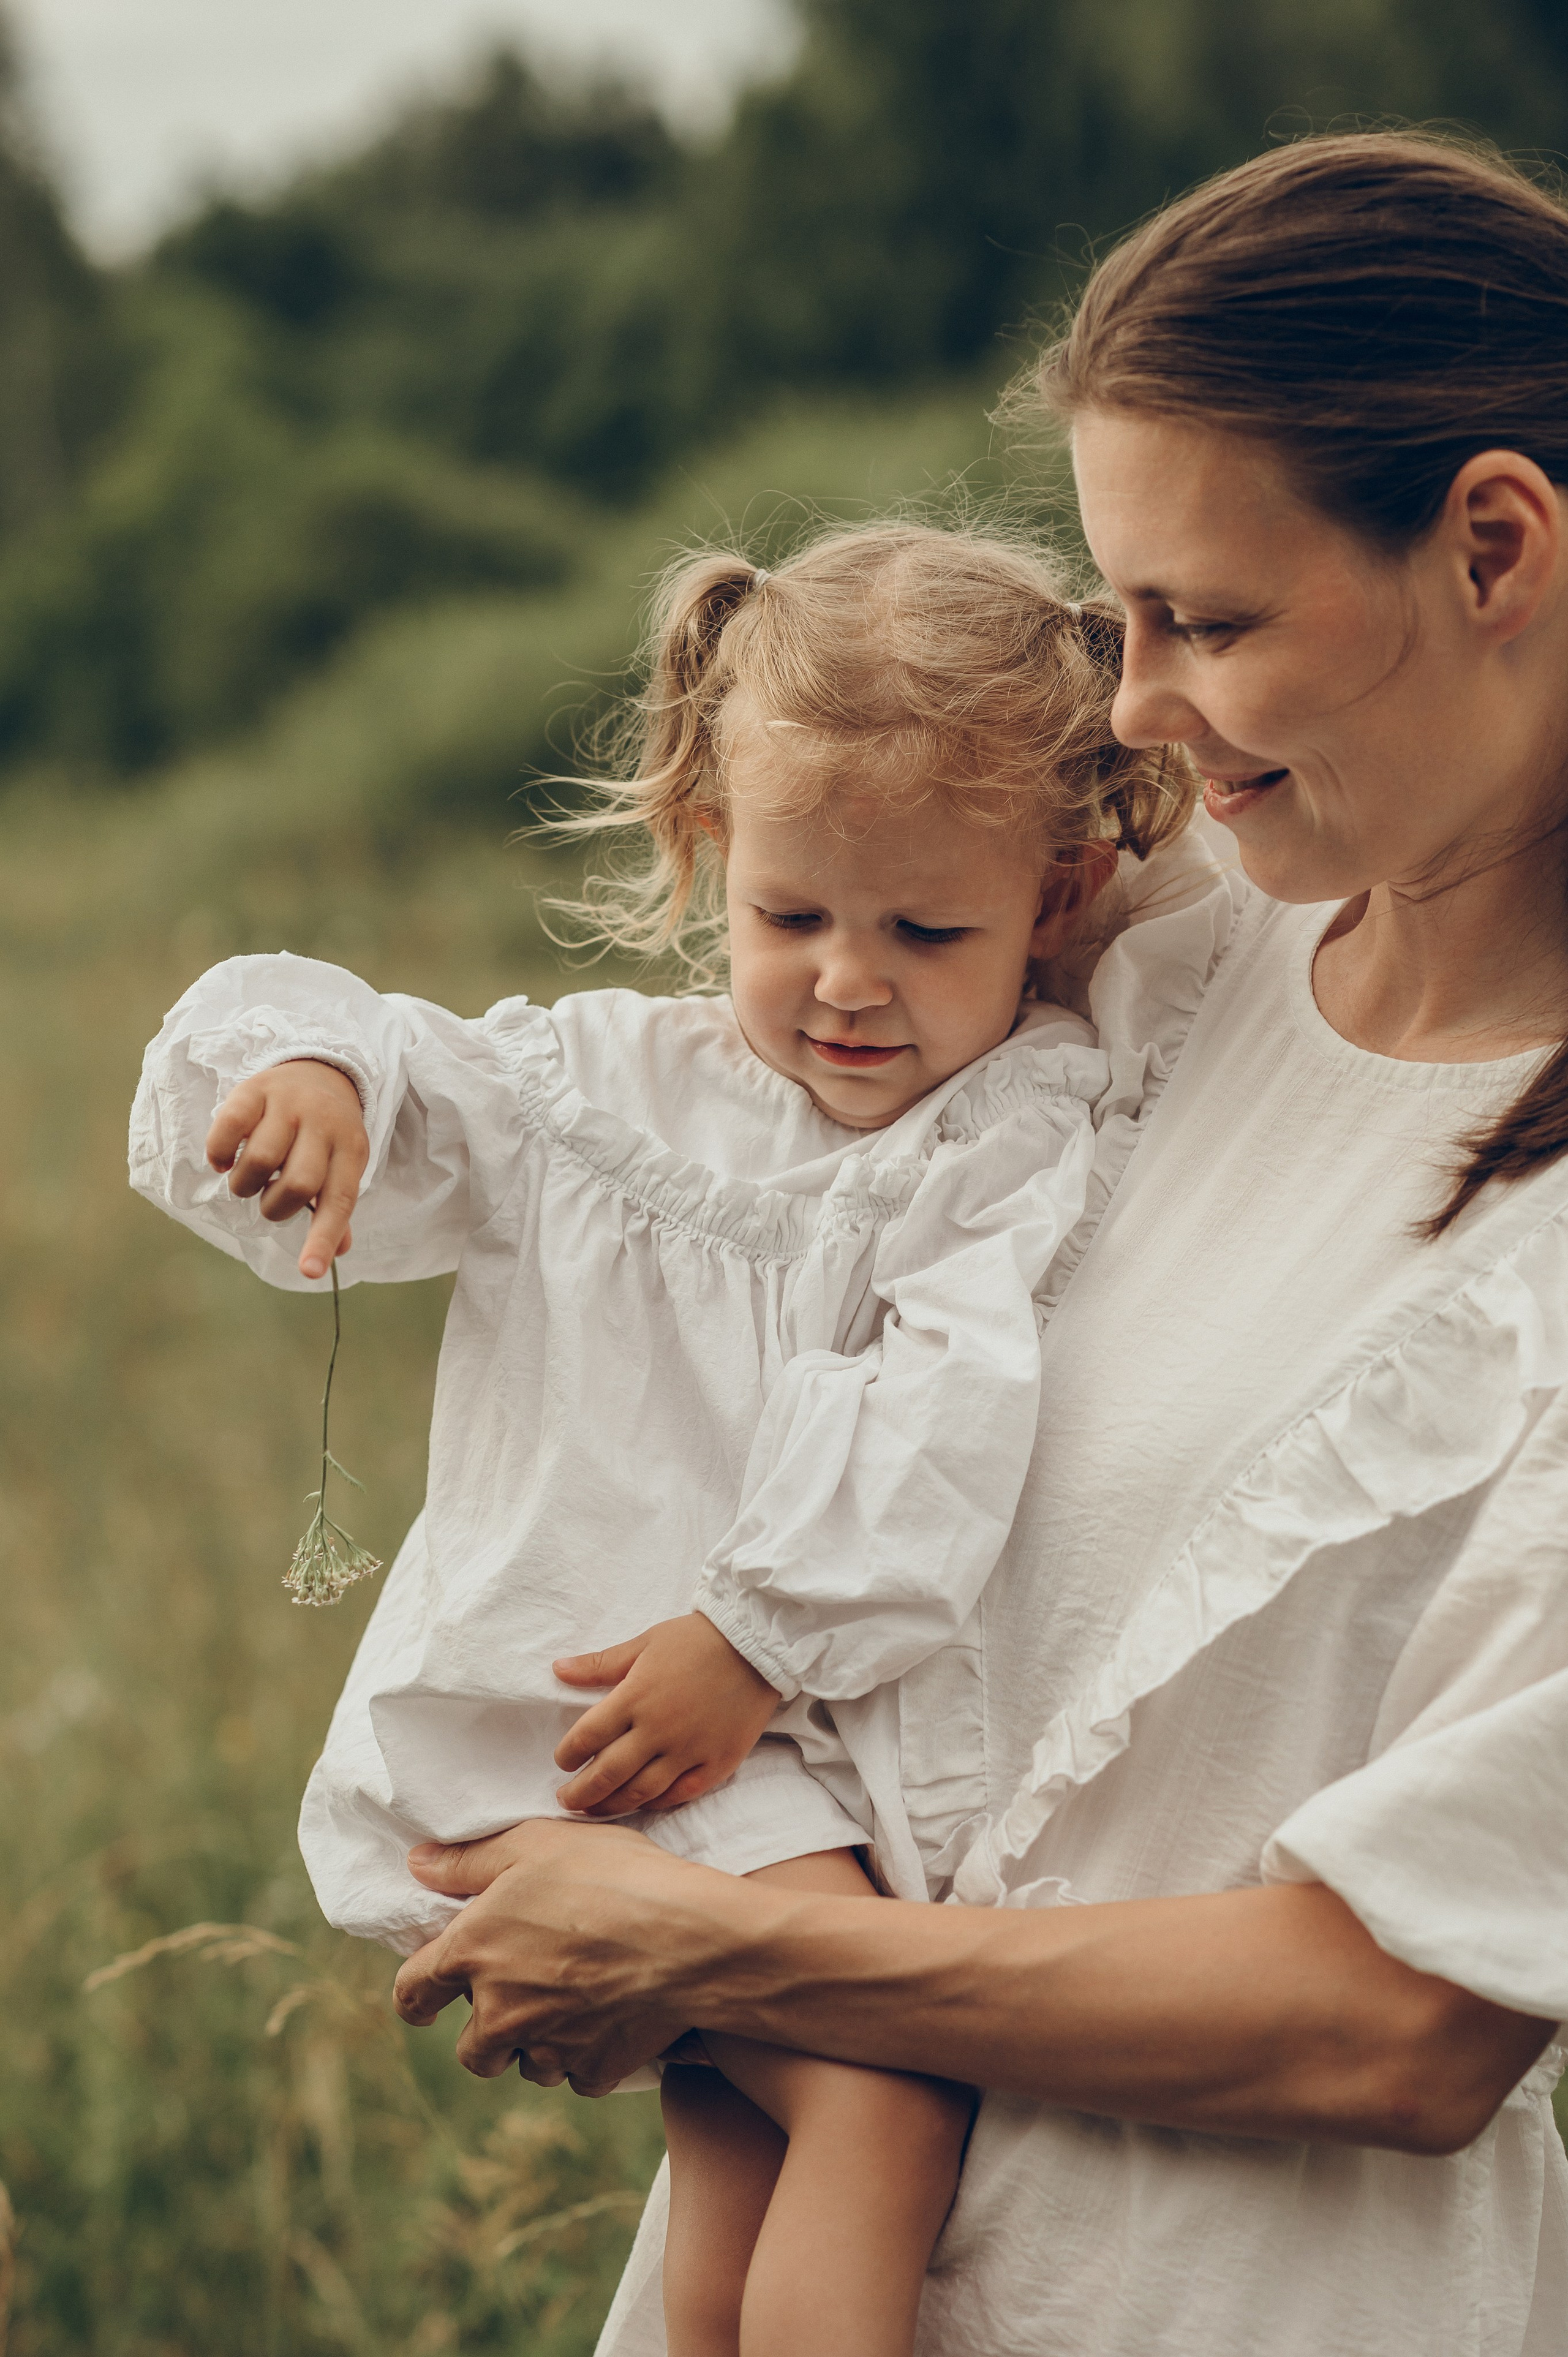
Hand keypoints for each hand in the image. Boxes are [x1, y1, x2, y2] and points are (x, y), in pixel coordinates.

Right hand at [205, 1060, 367, 1278]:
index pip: (339, 1200)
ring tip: (247, 1181)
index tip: (308, 1272)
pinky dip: (220, 1153)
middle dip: (275, 1207)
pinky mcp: (254, 1090)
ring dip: (245, 1184)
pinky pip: (230, 1127)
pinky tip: (223, 1160)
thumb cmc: (326, 1133)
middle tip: (268, 1200)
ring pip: (262, 1159)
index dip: (323, 1237)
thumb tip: (339, 1253)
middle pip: (299, 1182)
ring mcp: (289, 1105)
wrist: (317, 1069)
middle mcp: (323, 1125)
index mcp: (351, 1149)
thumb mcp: (342, 1164)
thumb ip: (335, 1205)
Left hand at [394, 1819, 740, 2091]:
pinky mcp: (594, 2070)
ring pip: (526, 2064)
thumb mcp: (535, 1843)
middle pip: (471, 2050)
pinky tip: (609, 2019)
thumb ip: (469, 1859)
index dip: (415, 1997)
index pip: (412, 1993)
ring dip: (538, 2044)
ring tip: (572, 2003)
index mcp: (471, 1955)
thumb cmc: (610, 1878)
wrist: (689, 1937)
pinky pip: (578, 2074)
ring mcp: (546, 2049)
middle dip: (486, 2029)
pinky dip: (586, 2055)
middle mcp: (498, 2014)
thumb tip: (417, 1865)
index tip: (423, 2001)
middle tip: (519, 1995)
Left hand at [551, 1612, 780, 1816]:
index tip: (562, 1761)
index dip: (568, 1754)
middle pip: (608, 1773)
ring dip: (613, 1805)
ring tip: (595, 1810)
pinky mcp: (718, 1762)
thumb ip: (600, 1664)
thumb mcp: (644, 1642)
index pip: (588, 1737)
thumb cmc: (697, 1639)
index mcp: (636, 1697)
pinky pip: (681, 1794)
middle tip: (566, 1801)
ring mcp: (689, 1750)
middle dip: (581, 1793)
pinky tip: (643, 1803)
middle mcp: (659, 1729)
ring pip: (642, 1791)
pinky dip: (657, 1803)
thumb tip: (557, 1669)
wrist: (757, 1644)